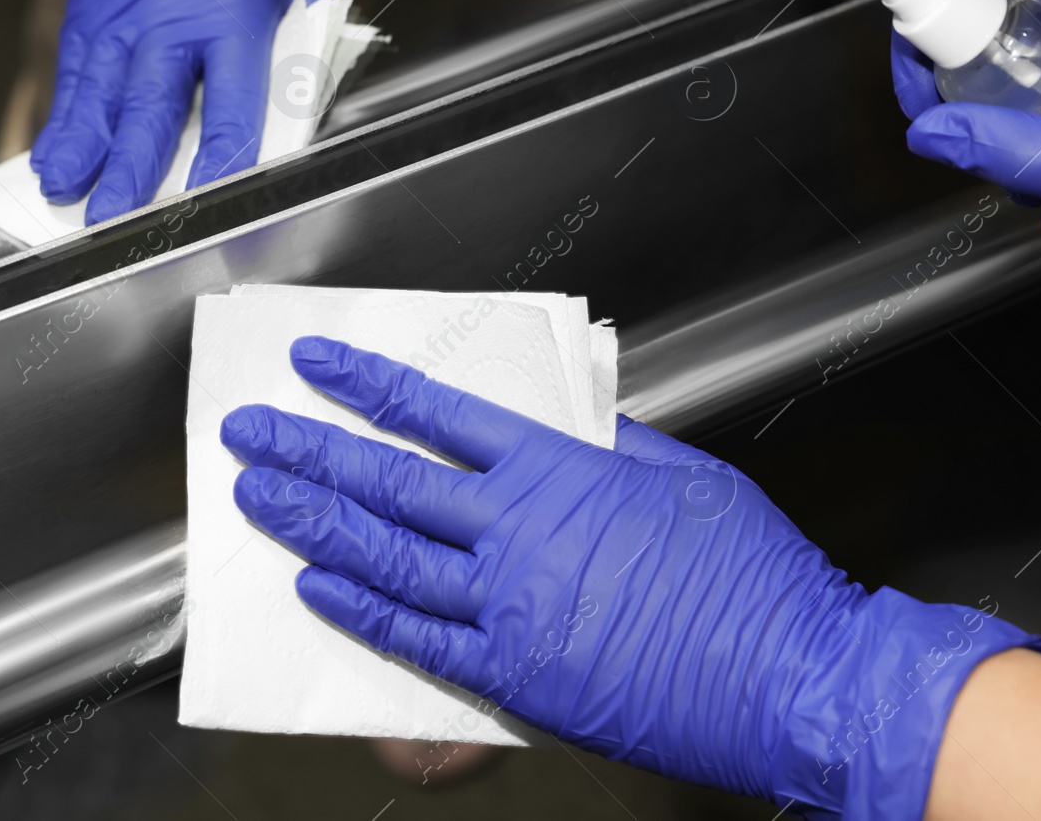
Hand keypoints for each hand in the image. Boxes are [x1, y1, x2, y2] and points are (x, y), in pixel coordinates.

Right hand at [33, 0, 343, 224]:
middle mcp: (168, 18)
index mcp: (232, 15)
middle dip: (130, 173)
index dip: (221, 165)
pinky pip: (73, 75)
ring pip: (97, 96)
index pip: (230, 108)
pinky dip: (62, 118)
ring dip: (81, 152)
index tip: (214, 209)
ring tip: (62, 198)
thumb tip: (310, 116)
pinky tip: (51, 157)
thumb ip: (313, 45)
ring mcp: (120, 14)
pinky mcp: (90, 10)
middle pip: (148, 109)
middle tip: (114, 225)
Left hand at [223, 336, 1040, 818]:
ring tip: (258, 500)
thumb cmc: (751, 573)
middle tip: (251, 434)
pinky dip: (361, 612)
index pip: (437, 414)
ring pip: (384, 558)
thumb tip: (565, 419)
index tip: (316, 364)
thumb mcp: (685, 475)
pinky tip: (318, 590)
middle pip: (388, 483)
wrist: (789, 674)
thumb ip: (610, 442)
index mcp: (560, 469)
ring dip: (313, 525)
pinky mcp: (513, 676)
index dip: (368, 386)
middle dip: (309, 453)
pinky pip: (415, 640)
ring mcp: (508, 607)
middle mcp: (518, 531)